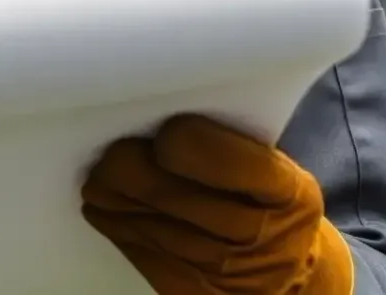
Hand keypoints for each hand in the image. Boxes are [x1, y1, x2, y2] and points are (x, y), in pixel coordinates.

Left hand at [81, 115, 353, 294]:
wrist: (287, 268)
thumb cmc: (268, 201)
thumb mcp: (272, 167)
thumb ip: (227, 141)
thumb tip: (156, 108)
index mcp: (287, 191)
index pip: (231, 164)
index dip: (188, 144)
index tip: (165, 130)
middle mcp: (260, 236)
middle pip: (177, 198)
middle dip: (132, 170)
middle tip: (112, 150)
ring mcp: (227, 272)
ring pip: (152, 227)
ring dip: (114, 197)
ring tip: (98, 177)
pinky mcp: (194, 291)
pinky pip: (144, 255)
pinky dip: (118, 227)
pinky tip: (105, 208)